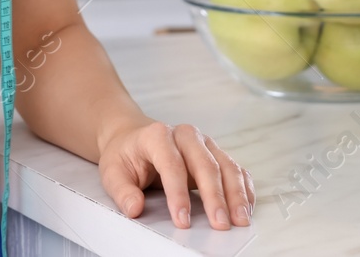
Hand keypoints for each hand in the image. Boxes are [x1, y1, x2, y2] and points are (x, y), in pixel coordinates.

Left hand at [98, 119, 253, 229]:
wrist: (133, 136)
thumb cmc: (126, 153)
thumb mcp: (112, 171)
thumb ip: (122, 190)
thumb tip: (135, 208)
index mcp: (158, 136)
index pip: (172, 164)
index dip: (178, 194)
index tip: (182, 220)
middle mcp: (185, 136)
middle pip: (205, 164)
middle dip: (215, 196)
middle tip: (220, 223)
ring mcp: (204, 144)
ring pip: (226, 165)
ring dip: (236, 194)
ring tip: (240, 219)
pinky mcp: (216, 154)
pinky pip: (236, 169)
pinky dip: (244, 188)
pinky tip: (247, 206)